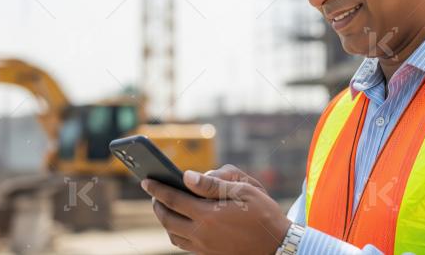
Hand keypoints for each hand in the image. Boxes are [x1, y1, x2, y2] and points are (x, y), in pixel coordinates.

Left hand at [142, 170, 291, 254]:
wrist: (278, 247)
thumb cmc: (264, 214)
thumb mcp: (244, 191)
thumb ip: (213, 184)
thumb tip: (187, 177)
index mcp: (208, 215)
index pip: (173, 199)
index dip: (157, 189)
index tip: (146, 180)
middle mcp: (202, 234)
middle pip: (167, 220)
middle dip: (157, 205)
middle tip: (154, 193)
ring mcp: (205, 248)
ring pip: (173, 235)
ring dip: (165, 220)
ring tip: (166, 207)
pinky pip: (184, 245)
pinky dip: (177, 232)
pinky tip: (182, 222)